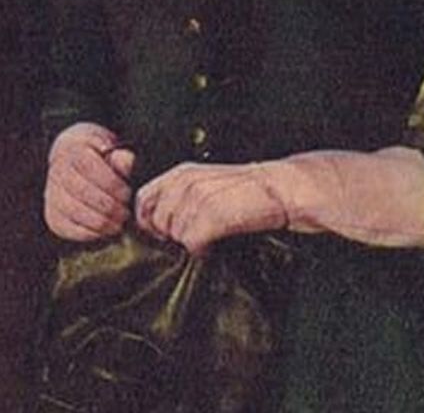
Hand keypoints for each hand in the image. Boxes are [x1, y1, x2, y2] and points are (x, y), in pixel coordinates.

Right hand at [44, 121, 134, 241]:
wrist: (79, 168)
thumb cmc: (101, 158)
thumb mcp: (113, 151)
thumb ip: (121, 157)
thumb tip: (126, 159)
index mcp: (71, 147)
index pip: (87, 166)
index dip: (110, 183)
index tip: (127, 193)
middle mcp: (56, 170)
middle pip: (80, 190)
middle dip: (109, 205)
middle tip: (125, 212)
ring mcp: (51, 194)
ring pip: (73, 211)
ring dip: (101, 221)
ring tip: (118, 223)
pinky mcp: (52, 216)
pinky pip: (68, 228)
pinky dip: (90, 232)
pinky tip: (105, 230)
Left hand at [131, 148, 423, 254]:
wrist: (391, 188)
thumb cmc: (350, 201)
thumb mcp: (291, 206)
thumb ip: (254, 211)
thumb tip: (216, 234)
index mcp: (248, 171)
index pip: (178, 175)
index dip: (156, 199)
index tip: (153, 228)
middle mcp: (250, 169)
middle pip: (175, 184)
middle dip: (160, 216)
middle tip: (167, 243)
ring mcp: (263, 180)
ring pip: (191, 197)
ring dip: (178, 226)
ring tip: (186, 247)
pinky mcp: (278, 196)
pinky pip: (218, 214)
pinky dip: (201, 233)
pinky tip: (203, 249)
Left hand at [132, 161, 285, 255]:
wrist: (280, 189)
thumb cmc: (246, 191)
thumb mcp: (206, 183)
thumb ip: (181, 196)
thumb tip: (161, 224)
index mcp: (180, 173)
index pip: (143, 199)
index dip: (148, 221)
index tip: (162, 234)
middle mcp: (184, 182)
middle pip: (156, 221)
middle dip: (170, 236)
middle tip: (191, 239)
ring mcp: (197, 198)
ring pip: (174, 235)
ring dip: (189, 244)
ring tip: (208, 240)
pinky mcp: (211, 216)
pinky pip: (191, 243)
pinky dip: (201, 250)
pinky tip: (214, 246)